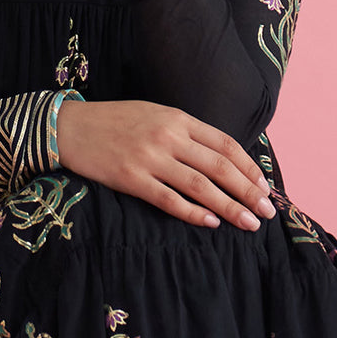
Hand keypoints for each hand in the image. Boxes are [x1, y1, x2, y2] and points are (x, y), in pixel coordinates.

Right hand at [55, 98, 276, 231]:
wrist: (69, 127)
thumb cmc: (115, 121)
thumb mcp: (155, 114)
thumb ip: (186, 132)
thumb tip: (220, 157)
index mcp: (178, 118)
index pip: (225, 144)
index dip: (249, 168)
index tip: (264, 186)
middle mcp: (168, 136)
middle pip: (219, 167)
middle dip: (248, 191)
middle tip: (267, 212)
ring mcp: (149, 158)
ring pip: (200, 186)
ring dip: (230, 206)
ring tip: (249, 223)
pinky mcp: (131, 179)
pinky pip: (169, 200)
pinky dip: (193, 213)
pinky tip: (211, 223)